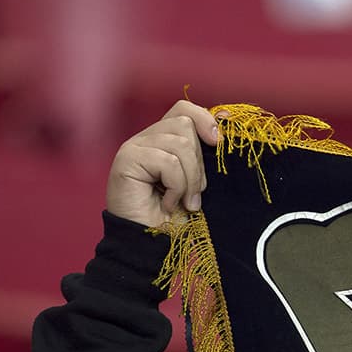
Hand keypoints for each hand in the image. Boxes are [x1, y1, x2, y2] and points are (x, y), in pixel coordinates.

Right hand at [106, 100, 218, 227]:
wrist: (152, 242)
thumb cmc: (177, 215)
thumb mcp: (198, 179)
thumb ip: (204, 152)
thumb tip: (224, 119)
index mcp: (163, 140)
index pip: (183, 109)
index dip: (204, 120)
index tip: (218, 143)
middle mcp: (146, 139)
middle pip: (185, 125)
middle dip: (198, 163)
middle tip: (193, 193)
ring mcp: (134, 147)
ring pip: (179, 143)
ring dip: (189, 179)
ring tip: (182, 200)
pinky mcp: (127, 159)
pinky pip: (167, 161)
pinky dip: (176, 186)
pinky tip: (167, 203)